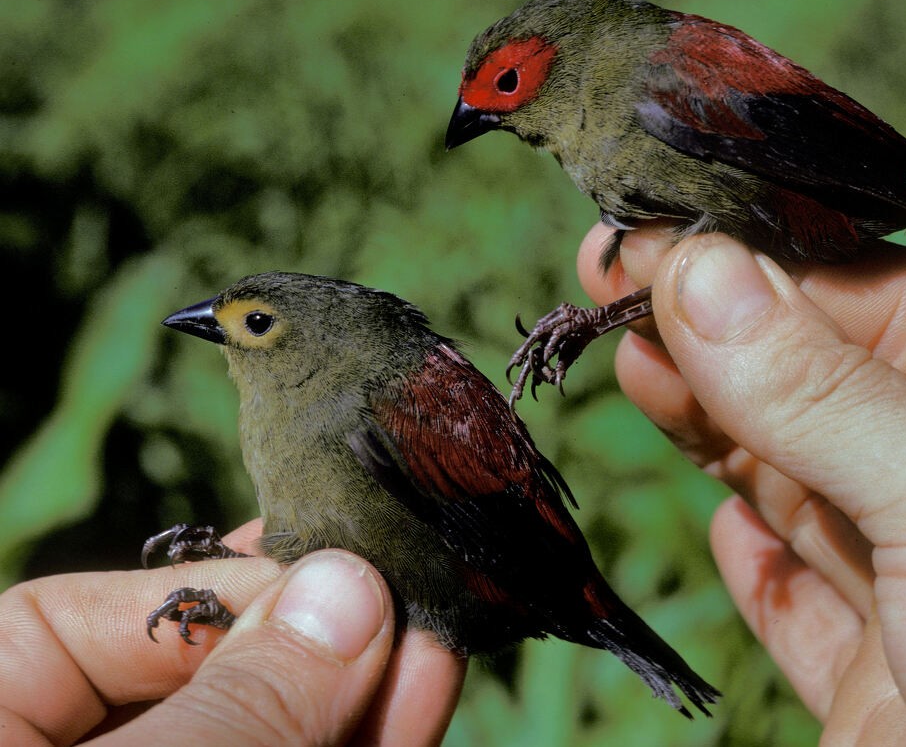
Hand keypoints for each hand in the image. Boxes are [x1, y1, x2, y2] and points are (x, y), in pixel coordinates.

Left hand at [0, 521, 463, 745]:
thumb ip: (233, 700)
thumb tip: (344, 592)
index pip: (70, 623)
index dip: (207, 589)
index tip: (320, 574)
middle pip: (190, 681)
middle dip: (308, 646)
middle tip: (404, 597)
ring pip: (261, 736)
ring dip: (359, 696)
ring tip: (436, 645)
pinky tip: (420, 700)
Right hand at [579, 223, 905, 744]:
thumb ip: (825, 391)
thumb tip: (698, 272)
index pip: (903, 307)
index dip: (779, 268)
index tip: (667, 237)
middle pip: (841, 390)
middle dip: (730, 338)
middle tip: (619, 282)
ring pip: (807, 489)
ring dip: (718, 426)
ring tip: (636, 360)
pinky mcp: (886, 694)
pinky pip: (803, 608)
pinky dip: (754, 561)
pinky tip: (719, 517)